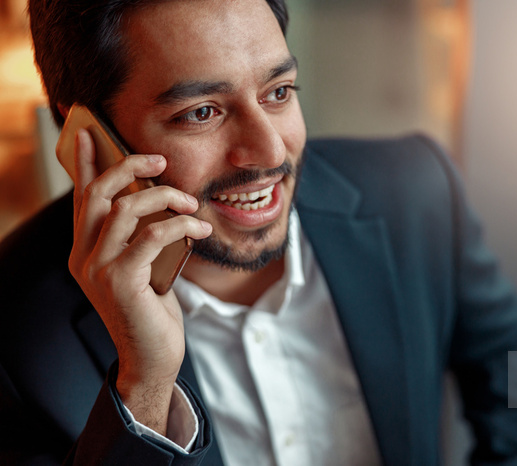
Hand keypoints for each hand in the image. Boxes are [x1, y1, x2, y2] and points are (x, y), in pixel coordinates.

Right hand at [65, 128, 211, 433]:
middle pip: (98, 195)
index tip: (91, 133)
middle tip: (160, 161)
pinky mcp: (121, 283)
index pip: (82, 198)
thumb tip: (158, 200)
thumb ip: (139, 237)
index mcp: (84, 251)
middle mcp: (82, 257)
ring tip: (191, 204)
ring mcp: (98, 270)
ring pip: (125, 211)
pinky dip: (179, 226)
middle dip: (129, 168)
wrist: (153, 356)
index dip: (87, 164)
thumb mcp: (143, 266)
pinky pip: (151, 237)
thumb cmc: (151, 309)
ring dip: (165, 199)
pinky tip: (199, 230)